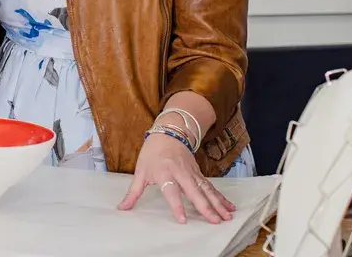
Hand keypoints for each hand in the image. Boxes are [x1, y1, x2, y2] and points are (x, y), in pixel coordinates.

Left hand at [117, 132, 235, 223]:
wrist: (168, 131)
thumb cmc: (152, 152)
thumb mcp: (140, 170)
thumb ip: (133, 192)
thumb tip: (122, 208)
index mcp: (164, 172)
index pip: (171, 191)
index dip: (176, 205)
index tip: (182, 220)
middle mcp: (181, 173)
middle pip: (194, 191)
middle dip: (205, 207)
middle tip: (215, 221)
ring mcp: (192, 173)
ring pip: (207, 190)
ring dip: (218, 204)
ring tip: (227, 217)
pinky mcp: (199, 173)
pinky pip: (211, 187)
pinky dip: (221, 197)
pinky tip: (229, 206)